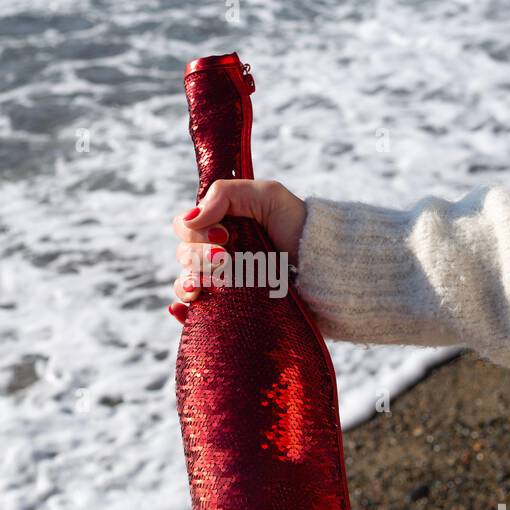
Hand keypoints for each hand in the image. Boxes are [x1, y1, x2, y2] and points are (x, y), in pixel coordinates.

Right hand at [168, 179, 306, 322]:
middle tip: (226, 259)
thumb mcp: (266, 194)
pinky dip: (183, 312)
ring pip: (186, 284)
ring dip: (188, 283)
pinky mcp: (229, 309)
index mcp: (219, 225)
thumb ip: (224, 195)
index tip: (224, 235)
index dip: (196, 231)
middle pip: (184, 255)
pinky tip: (185, 310)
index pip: (185, 227)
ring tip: (204, 287)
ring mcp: (222, 283)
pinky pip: (194, 315)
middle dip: (199, 257)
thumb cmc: (298, 224)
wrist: (326, 266)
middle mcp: (216, 253)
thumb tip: (189, 220)